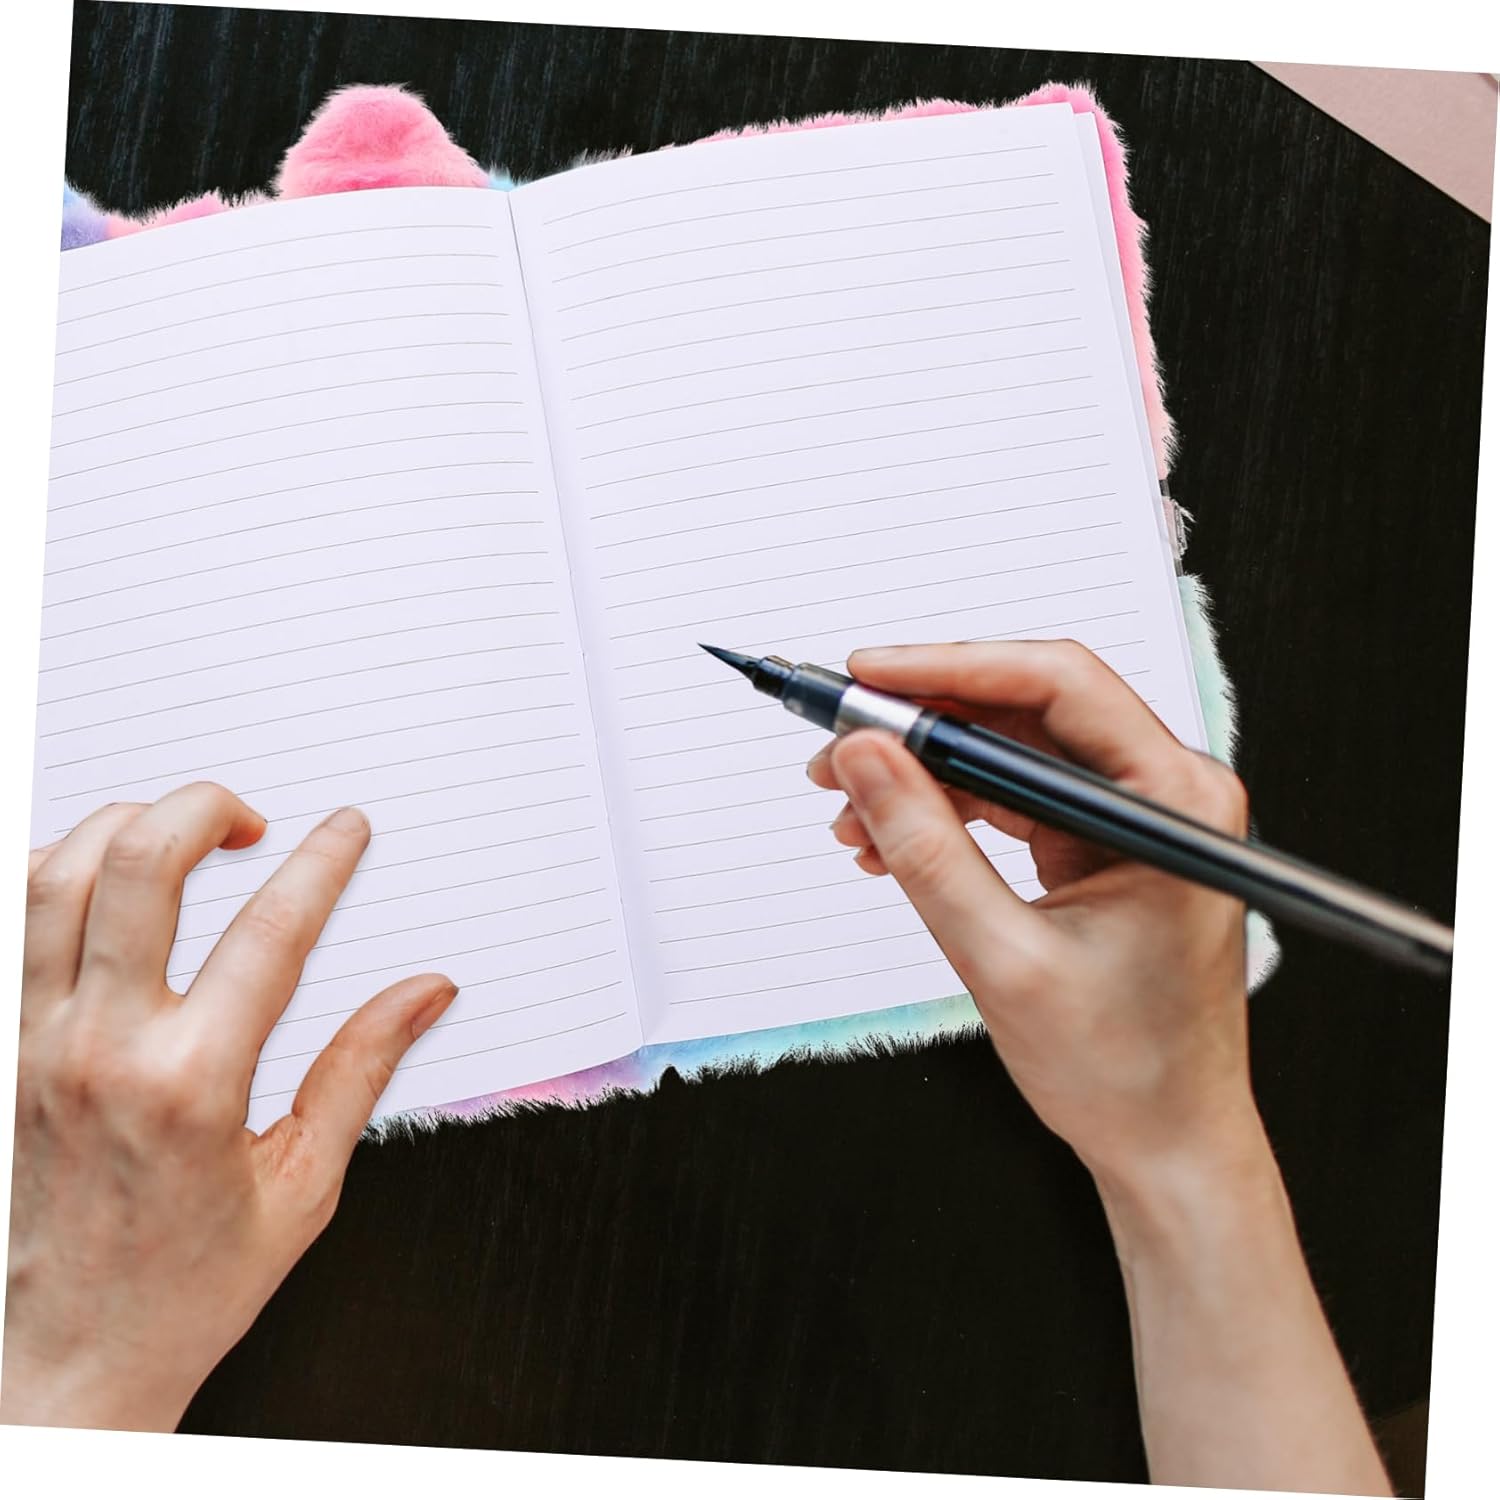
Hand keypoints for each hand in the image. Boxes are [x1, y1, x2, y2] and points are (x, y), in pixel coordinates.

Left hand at [3, 784, 455, 1430]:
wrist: (70, 1357)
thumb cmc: (186, 1286)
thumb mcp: (303, 1186)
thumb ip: (361, 1070)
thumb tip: (423, 994)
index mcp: (194, 1087)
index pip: (271, 933)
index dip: (322, 864)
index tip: (347, 831)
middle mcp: (104, 1051)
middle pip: (142, 867)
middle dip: (206, 809)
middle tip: (252, 820)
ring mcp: (39, 1047)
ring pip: (58, 878)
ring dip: (125, 826)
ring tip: (179, 834)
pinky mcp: (5, 1053)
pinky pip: (11, 929)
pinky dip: (51, 875)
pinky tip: (98, 874)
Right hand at [810, 641, 1258, 1188]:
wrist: (1168, 1146)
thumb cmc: (1126, 1071)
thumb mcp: (1004, 959)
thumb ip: (927, 850)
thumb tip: (865, 759)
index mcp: (1175, 802)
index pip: (1058, 685)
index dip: (952, 668)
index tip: (869, 678)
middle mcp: (1163, 794)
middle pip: (1026, 712)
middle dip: (922, 726)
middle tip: (838, 745)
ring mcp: (1131, 819)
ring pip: (1009, 755)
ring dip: (924, 775)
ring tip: (850, 810)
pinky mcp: (1099, 847)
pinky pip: (1012, 802)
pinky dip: (948, 813)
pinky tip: (887, 838)